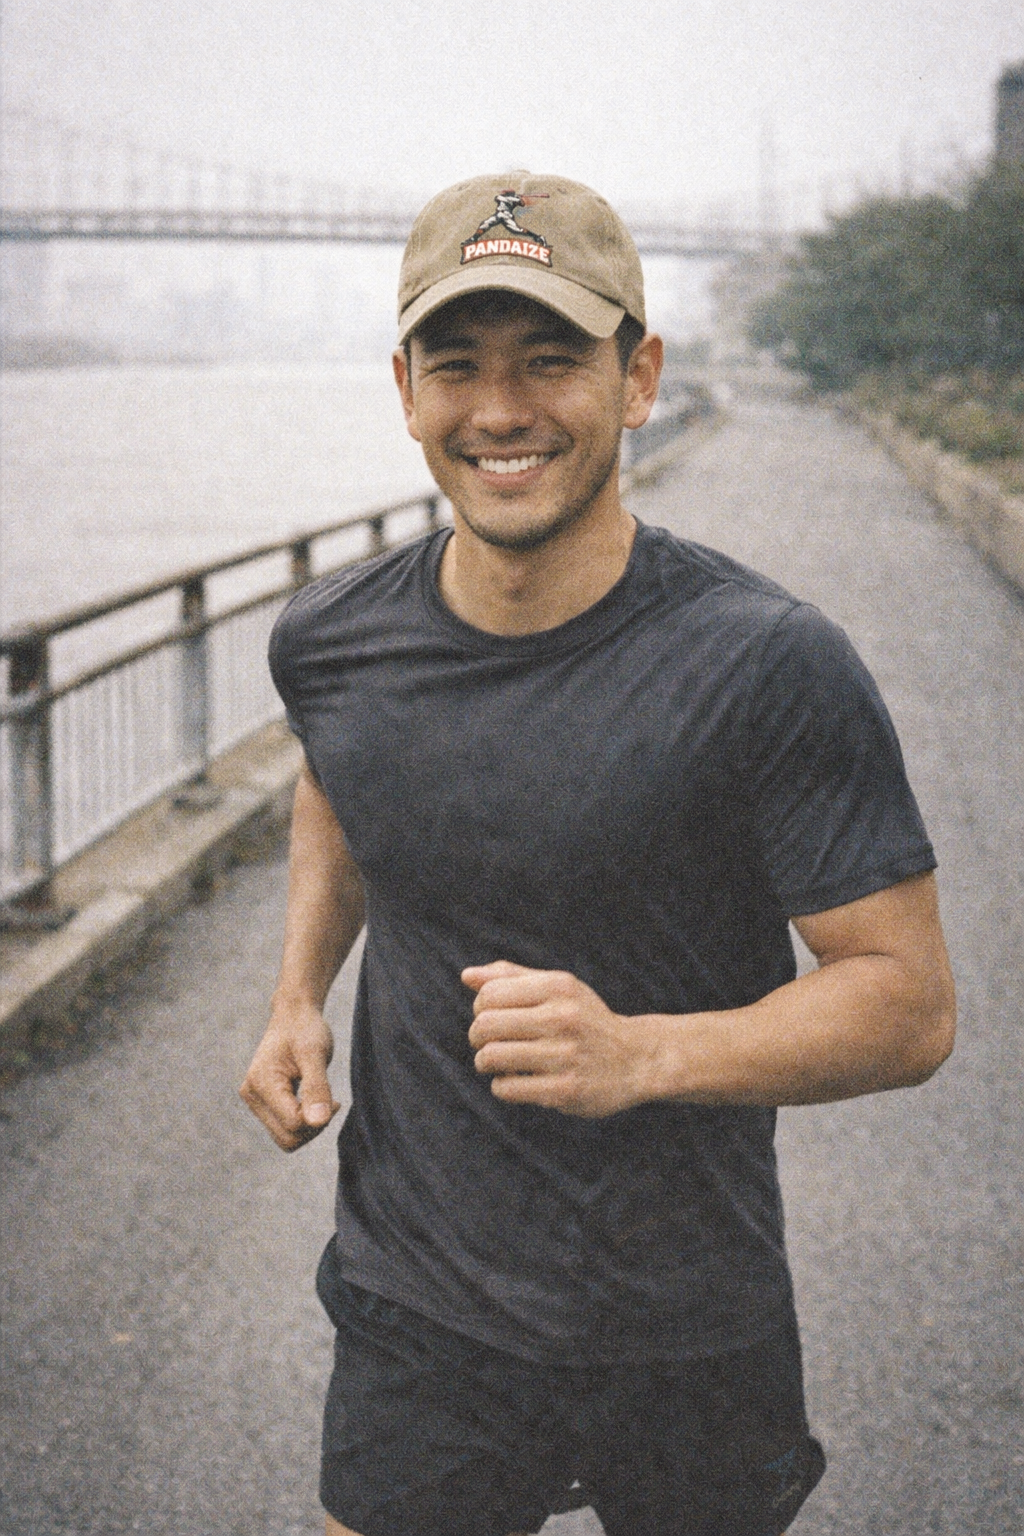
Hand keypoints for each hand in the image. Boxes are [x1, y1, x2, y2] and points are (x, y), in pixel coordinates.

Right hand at [240, 999, 340, 1150]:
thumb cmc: (306, 1029)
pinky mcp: (264, 1103)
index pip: (293, 1124)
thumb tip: (318, 1122)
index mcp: (261, 1083)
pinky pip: (285, 1129)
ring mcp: (255, 1101)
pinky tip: (315, 1101)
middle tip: (330, 1101)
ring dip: (309, 1125)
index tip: (335, 1099)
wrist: (294, 1016)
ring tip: (322, 1099)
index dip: (318, 1117)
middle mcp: (252, 1095)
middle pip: (287, 1138)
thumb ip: (316, 1087)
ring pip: (286, 1138)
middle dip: (313, 1126)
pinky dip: (304, 1122)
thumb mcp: (315, 1054)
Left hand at [464, 961, 663, 1116]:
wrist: (636, 1059)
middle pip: (485, 1025)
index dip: (480, 1007)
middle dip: (476, 1036)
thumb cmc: (586, 1020)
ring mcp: (564, 1056)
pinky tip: (516, 1081)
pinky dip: (502, 1086)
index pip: (488, 994)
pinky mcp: (565, 1090)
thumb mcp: (558, 988)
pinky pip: (506, 1088)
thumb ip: (512, 978)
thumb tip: (466, 976)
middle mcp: (562, 1017)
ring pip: (491, 1057)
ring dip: (485, 1062)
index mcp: (558, 987)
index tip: (494, 1017)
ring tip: (497, 1063)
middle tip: (486, 1042)